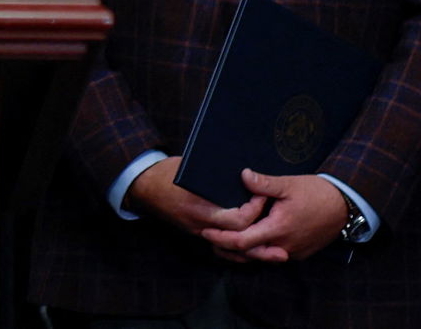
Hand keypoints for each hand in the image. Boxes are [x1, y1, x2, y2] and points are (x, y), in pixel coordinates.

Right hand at [125, 156, 265, 239]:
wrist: (141, 186)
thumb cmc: (166, 172)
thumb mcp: (190, 167)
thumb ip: (215, 173)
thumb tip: (243, 170)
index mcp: (200, 207)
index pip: (237, 219)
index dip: (254, 210)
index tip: (262, 196)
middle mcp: (200, 224)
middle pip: (238, 239)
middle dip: (261, 239)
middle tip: (278, 231)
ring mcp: (197, 231)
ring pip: (230, 249)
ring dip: (253, 253)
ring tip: (275, 252)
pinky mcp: (195, 232)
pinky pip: (220, 247)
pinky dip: (237, 252)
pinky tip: (251, 250)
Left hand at [199, 169, 347, 263]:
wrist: (345, 205)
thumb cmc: (316, 193)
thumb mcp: (289, 184)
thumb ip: (264, 183)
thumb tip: (243, 175)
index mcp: (278, 229)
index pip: (243, 241)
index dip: (222, 238)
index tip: (206, 231)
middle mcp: (284, 245)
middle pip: (249, 253)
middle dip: (226, 246)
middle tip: (208, 235)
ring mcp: (293, 251)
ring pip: (261, 256)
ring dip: (242, 250)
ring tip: (222, 238)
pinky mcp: (299, 252)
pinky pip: (273, 255)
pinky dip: (258, 249)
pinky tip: (247, 239)